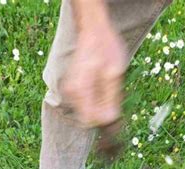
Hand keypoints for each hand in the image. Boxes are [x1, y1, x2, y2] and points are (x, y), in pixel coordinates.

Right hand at [62, 12, 126, 126]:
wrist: (94, 31)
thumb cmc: (106, 48)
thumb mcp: (114, 73)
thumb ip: (110, 98)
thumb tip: (109, 120)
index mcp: (79, 89)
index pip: (90, 120)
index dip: (104, 119)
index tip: (115, 112)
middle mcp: (70, 92)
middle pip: (89, 117)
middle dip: (103, 110)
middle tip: (113, 92)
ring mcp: (70, 91)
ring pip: (88, 111)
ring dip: (101, 104)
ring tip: (108, 84)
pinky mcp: (72, 90)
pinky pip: (86, 103)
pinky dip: (96, 98)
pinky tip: (101, 84)